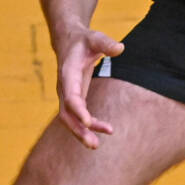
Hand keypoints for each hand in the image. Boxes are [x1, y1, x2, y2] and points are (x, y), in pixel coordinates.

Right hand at [54, 26, 124, 148]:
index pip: (70, 96)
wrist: (69, 41)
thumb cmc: (84, 40)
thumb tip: (120, 48)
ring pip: (70, 119)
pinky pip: (78, 116)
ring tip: (96, 146)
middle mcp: (64, 87)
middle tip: (93, 144)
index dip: (78, 110)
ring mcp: (67, 94)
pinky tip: (104, 131)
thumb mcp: (95, 38)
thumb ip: (106, 43)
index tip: (88, 123)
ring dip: (81, 133)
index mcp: (68, 73)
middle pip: (66, 114)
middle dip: (78, 130)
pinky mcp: (74, 98)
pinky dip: (89, 125)